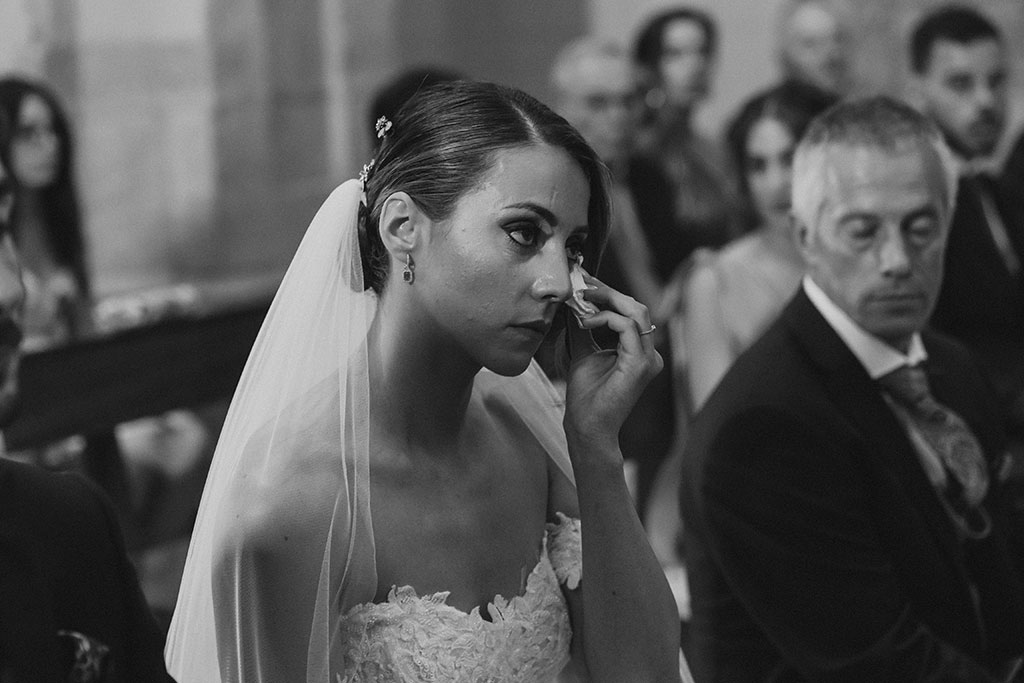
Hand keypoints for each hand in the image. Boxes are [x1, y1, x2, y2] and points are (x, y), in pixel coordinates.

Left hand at [562, 272, 662, 449]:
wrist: (587, 426)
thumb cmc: (586, 396)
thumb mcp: (583, 351)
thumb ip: (583, 327)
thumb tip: (573, 301)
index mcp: (640, 351)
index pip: (631, 311)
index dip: (609, 292)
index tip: (585, 281)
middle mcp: (650, 354)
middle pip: (636, 307)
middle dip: (608, 291)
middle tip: (582, 284)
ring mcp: (649, 360)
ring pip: (636, 312)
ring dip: (607, 300)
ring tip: (583, 300)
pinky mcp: (641, 365)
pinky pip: (628, 328)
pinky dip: (605, 318)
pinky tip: (586, 321)